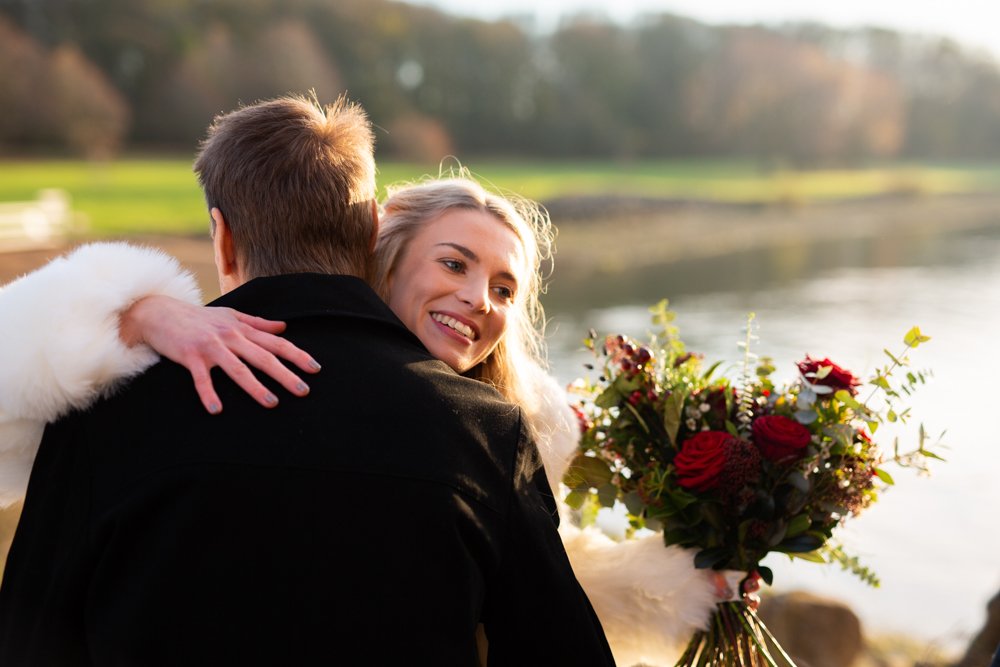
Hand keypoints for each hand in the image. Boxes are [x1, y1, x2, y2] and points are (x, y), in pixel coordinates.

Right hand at [120, 295, 320, 413]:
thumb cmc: (198, 318)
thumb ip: (258, 323)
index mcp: (242, 329)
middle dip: (285, 374)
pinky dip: (208, 393)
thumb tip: (284, 326)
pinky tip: (217, 410)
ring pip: (238, 368)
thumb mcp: (231, 315)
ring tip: (272, 403)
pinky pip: (201, 378)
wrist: (158, 312)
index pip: (275, 343)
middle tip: (303, 390)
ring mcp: (211, 347)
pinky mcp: (190, 356)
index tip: (315, 369)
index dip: (296, 355)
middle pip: (263, 357)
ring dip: (255, 387)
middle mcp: (230, 336)